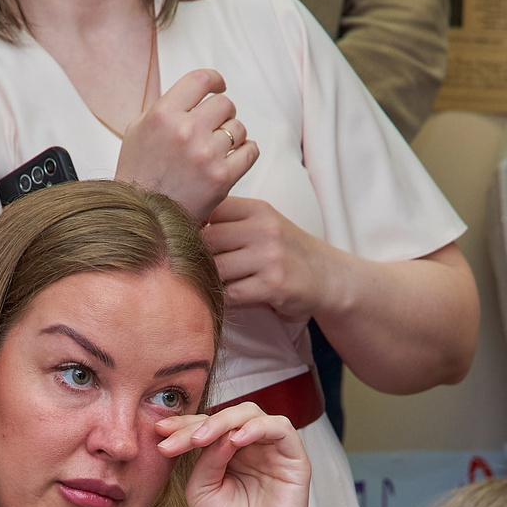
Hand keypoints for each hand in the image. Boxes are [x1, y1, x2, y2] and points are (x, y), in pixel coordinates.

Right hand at [114, 68, 258, 217]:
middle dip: (222, 113)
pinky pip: (250, 151)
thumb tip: (196, 93)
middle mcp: (185, 131)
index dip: (215, 80)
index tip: (219, 86)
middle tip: (214, 127)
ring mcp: (205, 155)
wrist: (144, 217)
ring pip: (238, 127)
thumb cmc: (140, 173)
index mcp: (162, 115)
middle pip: (224, 103)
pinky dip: (246, 151)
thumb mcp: (139, 129)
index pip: (201, 80)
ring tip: (218, 147)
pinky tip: (235, 156)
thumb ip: (167, 106)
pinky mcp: (222, 178)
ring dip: (232, 135)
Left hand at [164, 405, 312, 506]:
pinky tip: (235, 440)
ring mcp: (273, 452)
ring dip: (223, 421)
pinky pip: (281, 428)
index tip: (159, 433)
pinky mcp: (295, 459)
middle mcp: (251, 449)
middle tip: (176, 438)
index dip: (183, 426)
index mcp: (227, 456)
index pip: (207, 428)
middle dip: (198, 423)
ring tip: (200, 439)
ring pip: (251, 414)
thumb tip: (216, 431)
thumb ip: (206, 458)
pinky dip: (257, 428)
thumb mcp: (202, 490)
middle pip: (227, 415)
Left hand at [199, 197, 339, 322]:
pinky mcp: (273, 286)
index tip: (186, 239)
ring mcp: (270, 257)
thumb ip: (230, 221)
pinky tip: (227, 296)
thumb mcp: (264, 224)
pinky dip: (223, 297)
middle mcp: (264, 229)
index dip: (192, 225)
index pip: (210, 209)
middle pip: (208, 240)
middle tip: (194, 268)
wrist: (328, 277)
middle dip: (197, 256)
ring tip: (211, 283)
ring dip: (209, 279)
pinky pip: (231, 293)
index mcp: (258, 209)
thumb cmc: (286, 250)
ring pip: (216, 268)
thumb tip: (178, 225)